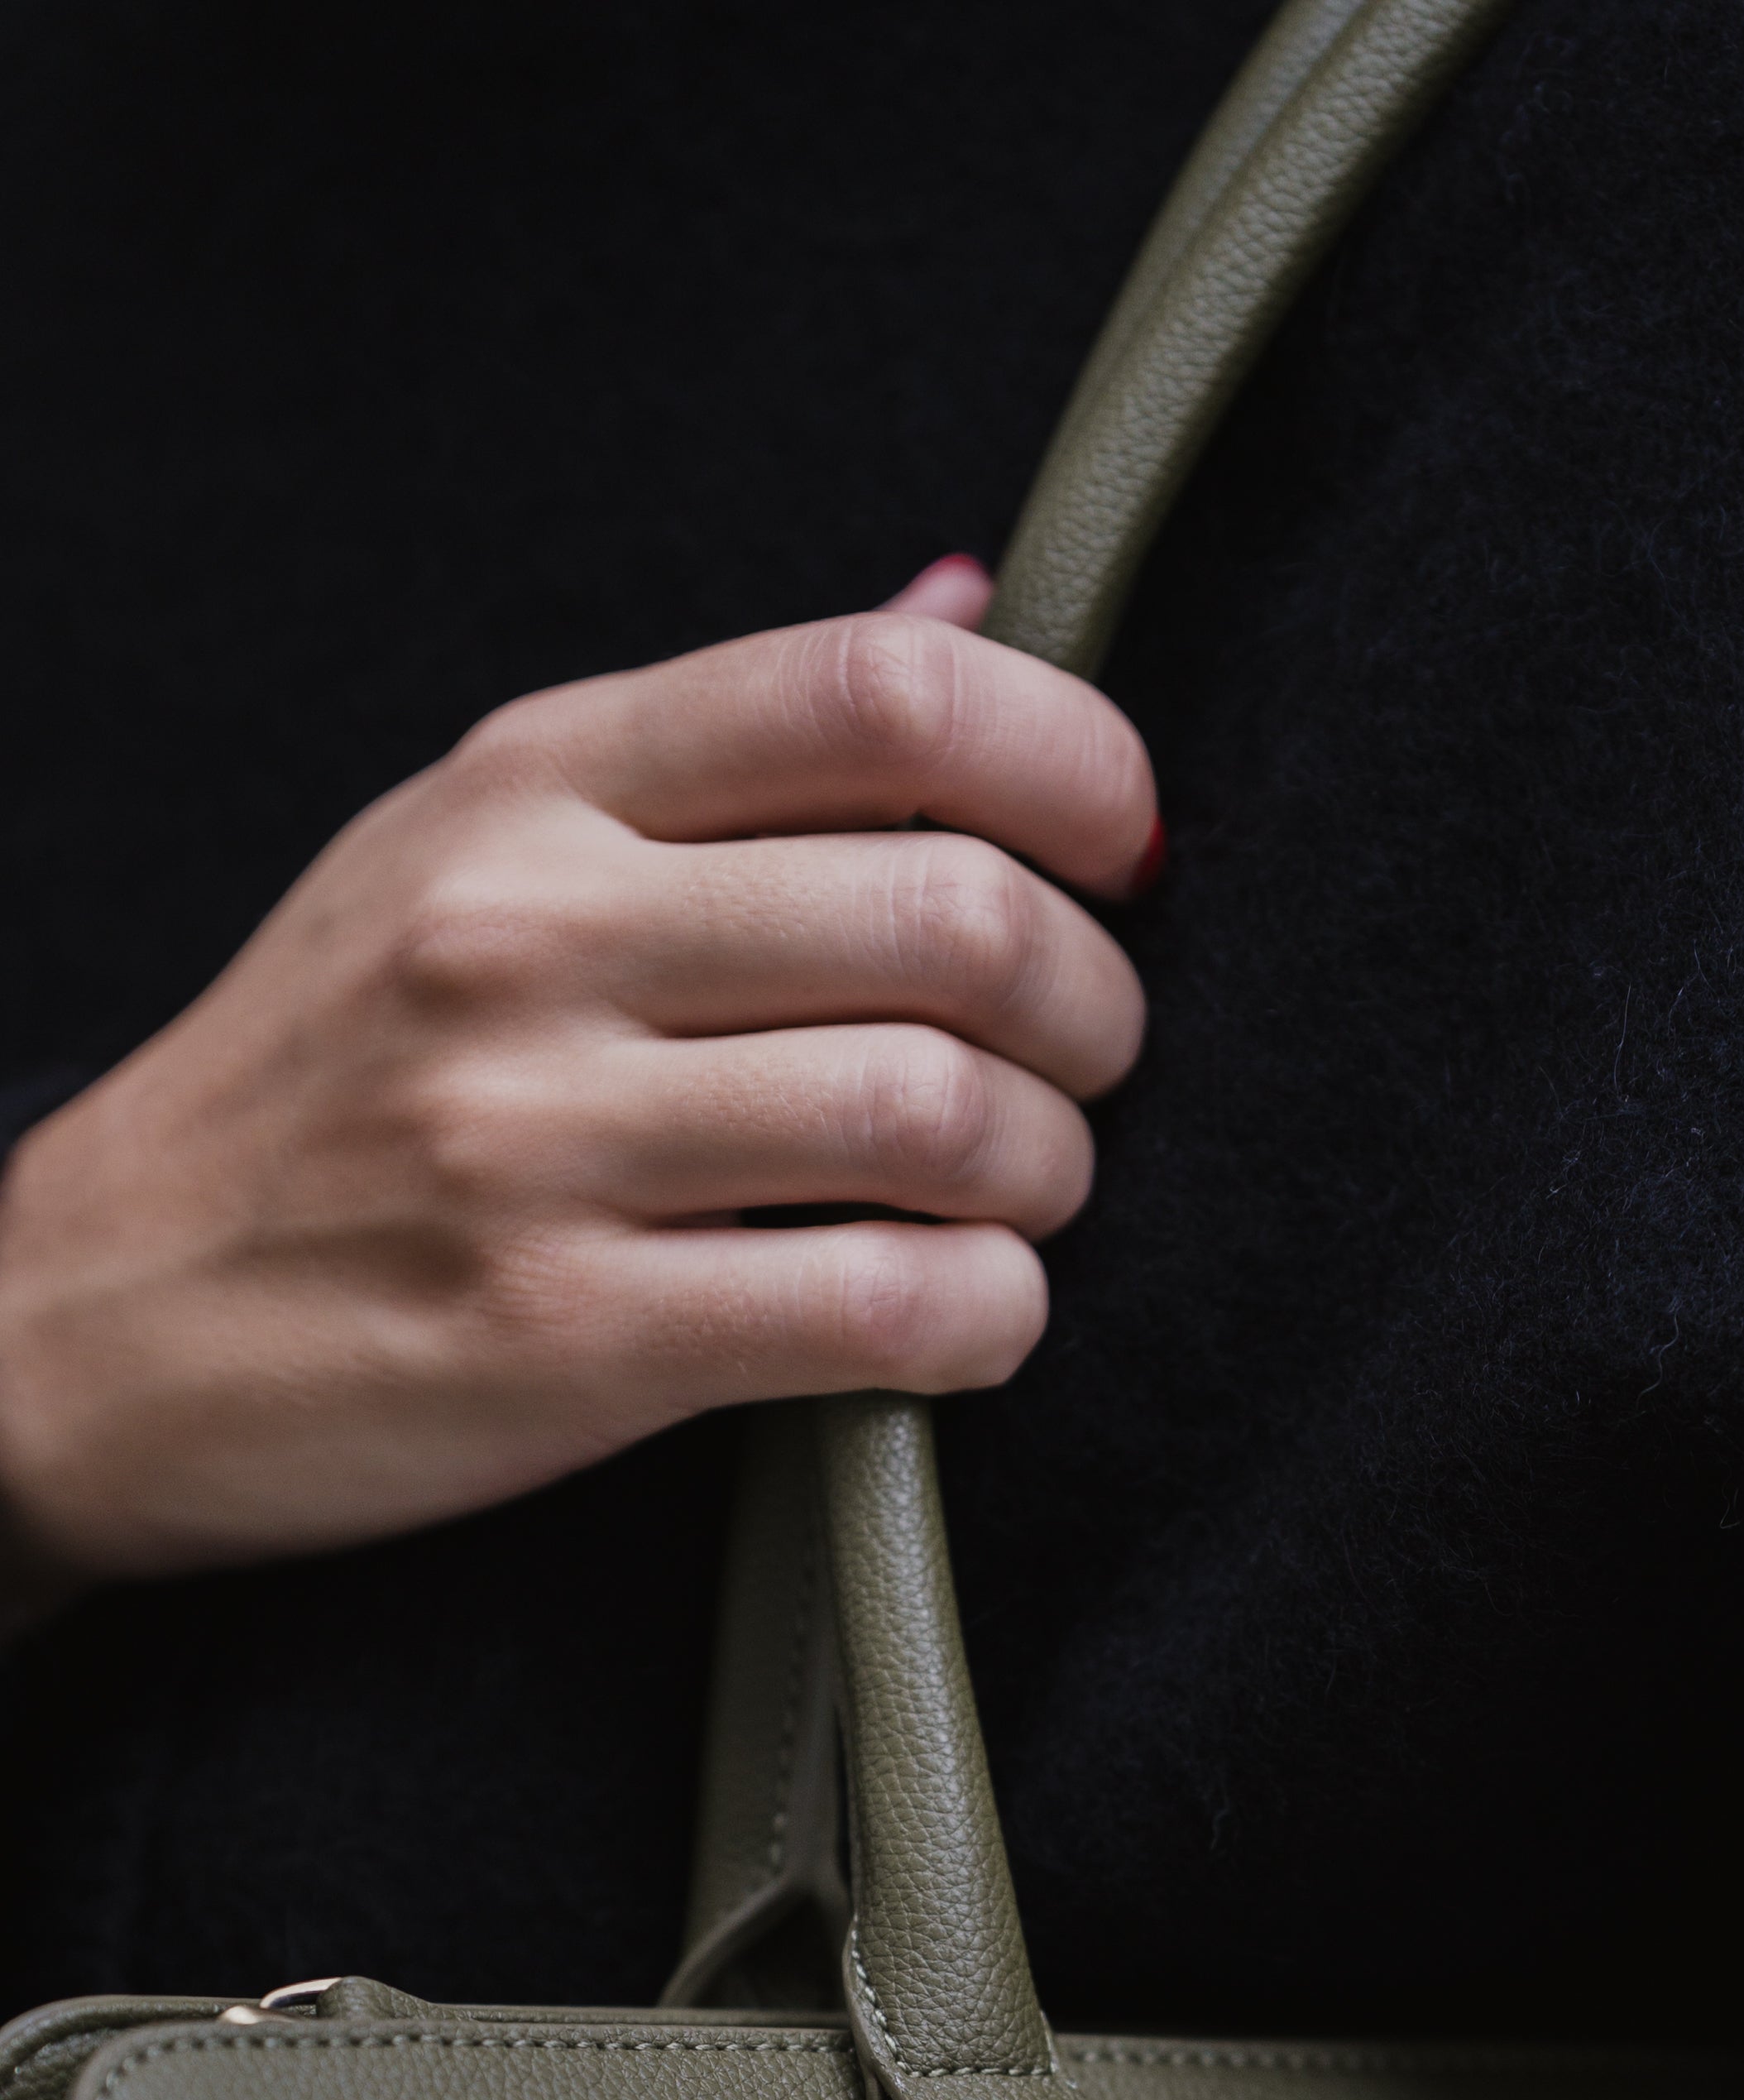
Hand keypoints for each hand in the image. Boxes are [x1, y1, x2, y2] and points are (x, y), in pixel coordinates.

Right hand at [0, 558, 1156, 1597]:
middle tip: (1078, 1069)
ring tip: (1015, 1199)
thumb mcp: (481, 842)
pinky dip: (988, 1322)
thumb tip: (964, 600)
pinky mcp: (565, 1335)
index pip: (883, 693)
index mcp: (540, 785)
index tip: (1122, 853)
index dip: (1075, 764)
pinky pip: (885, 1310)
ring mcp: (539, 1135)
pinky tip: (963, 1315)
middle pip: (961, 919)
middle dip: (1094, 1012)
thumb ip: (733, 747)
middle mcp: (533, 931)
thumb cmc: (334, 1081)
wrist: (91, 1310)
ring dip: (1049, 1177)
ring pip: (946, 1118)